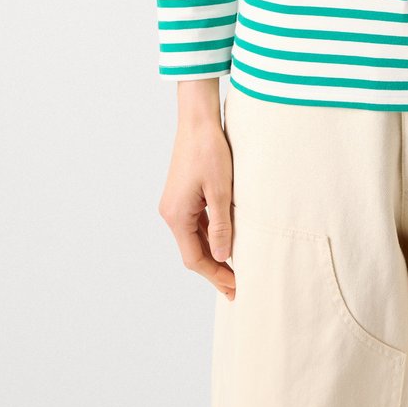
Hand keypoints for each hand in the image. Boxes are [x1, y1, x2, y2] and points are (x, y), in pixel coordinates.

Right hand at [158, 91, 236, 298]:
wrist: (197, 119)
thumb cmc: (209, 150)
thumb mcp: (221, 190)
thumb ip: (221, 225)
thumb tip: (222, 256)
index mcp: (176, 215)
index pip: (195, 258)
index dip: (215, 275)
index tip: (235, 288)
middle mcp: (171, 212)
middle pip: (192, 251)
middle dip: (214, 269)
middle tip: (236, 287)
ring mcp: (175, 203)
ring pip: (193, 238)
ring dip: (212, 253)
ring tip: (234, 269)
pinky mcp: (182, 194)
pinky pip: (195, 223)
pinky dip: (209, 236)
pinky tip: (225, 241)